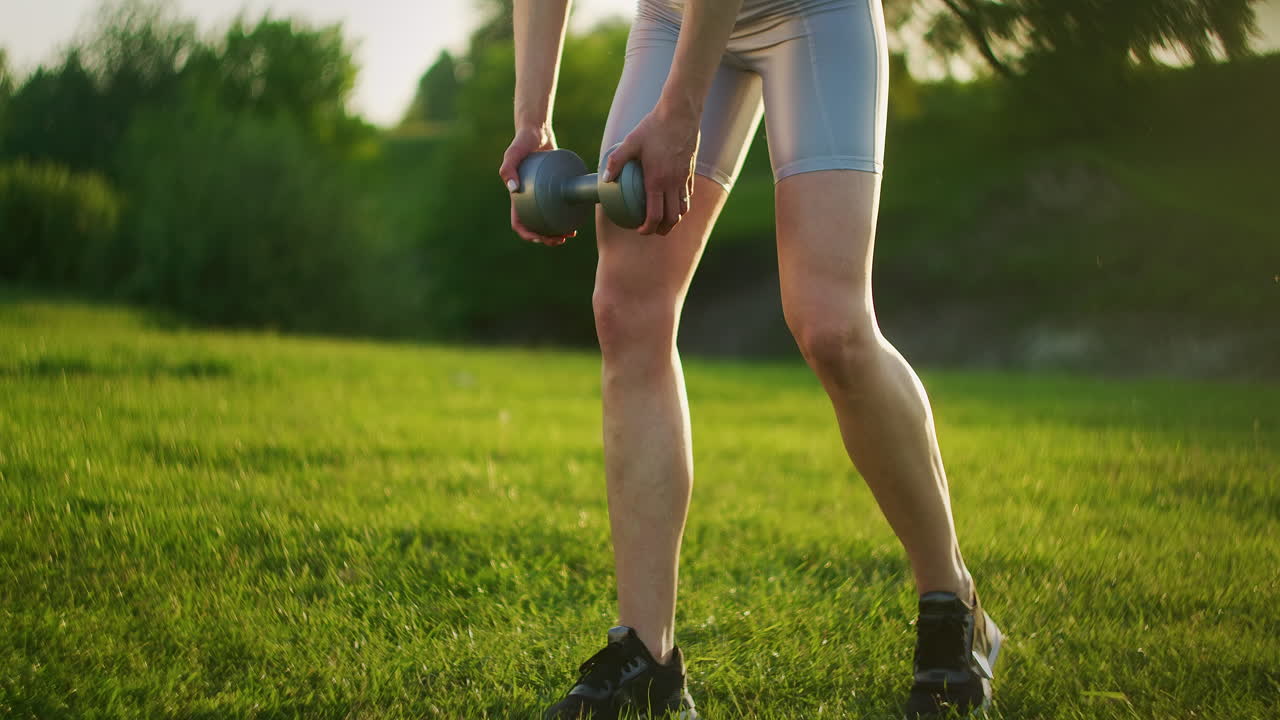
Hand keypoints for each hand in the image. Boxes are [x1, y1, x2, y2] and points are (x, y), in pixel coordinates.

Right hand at [498, 125, 577, 246]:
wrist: (538, 131)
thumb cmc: (522, 142)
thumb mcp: (513, 153)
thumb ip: (508, 167)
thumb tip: (513, 189)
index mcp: (517, 197)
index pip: (519, 222)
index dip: (528, 234)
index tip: (540, 238)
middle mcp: (529, 199)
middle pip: (537, 226)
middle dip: (547, 238)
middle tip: (562, 239)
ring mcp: (542, 195)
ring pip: (549, 220)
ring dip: (558, 231)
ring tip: (570, 234)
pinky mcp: (553, 189)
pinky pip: (560, 206)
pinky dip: (567, 215)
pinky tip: (577, 218)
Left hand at [602, 102, 699, 235]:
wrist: (680, 113)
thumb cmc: (654, 127)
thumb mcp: (631, 142)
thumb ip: (617, 161)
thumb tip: (605, 179)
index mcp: (657, 180)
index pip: (655, 215)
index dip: (648, 228)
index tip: (640, 230)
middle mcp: (673, 183)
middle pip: (672, 218)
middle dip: (662, 229)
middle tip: (651, 230)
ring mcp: (684, 178)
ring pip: (683, 209)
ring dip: (674, 219)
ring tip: (663, 220)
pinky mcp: (690, 171)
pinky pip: (688, 195)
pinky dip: (681, 204)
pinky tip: (672, 200)